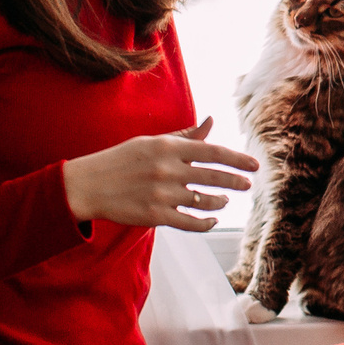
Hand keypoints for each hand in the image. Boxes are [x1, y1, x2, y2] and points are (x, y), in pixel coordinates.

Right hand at [62, 117, 256, 231]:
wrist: (89, 185)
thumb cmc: (123, 159)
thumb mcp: (152, 142)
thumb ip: (185, 136)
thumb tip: (211, 121)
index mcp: (168, 148)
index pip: (212, 152)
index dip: (237, 159)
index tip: (254, 165)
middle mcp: (167, 170)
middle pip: (213, 177)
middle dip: (235, 181)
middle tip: (248, 184)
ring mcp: (162, 195)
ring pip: (204, 201)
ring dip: (220, 202)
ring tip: (224, 200)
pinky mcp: (155, 216)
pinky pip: (190, 222)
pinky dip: (206, 223)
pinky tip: (212, 220)